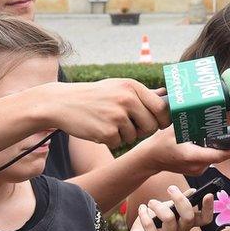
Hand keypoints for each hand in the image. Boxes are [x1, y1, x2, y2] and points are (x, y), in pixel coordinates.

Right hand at [43, 79, 169, 146]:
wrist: (62, 102)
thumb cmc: (95, 95)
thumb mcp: (118, 87)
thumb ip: (142, 94)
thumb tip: (167, 95)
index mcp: (133, 87)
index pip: (161, 108)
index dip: (162, 119)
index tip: (157, 123)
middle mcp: (127, 100)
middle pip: (151, 126)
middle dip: (143, 130)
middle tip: (130, 126)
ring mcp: (117, 116)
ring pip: (134, 136)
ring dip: (124, 135)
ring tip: (108, 122)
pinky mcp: (107, 132)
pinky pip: (118, 143)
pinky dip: (110, 140)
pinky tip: (98, 128)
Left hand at [123, 185, 214, 230]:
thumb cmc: (154, 222)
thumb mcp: (168, 209)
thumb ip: (179, 202)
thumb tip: (193, 191)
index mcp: (187, 224)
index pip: (205, 219)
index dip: (208, 208)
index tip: (208, 194)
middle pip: (189, 217)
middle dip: (180, 199)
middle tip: (171, 188)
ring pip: (169, 218)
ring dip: (158, 205)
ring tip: (150, 202)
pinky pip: (150, 225)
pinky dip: (144, 213)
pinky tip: (142, 209)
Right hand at [135, 126, 229, 175]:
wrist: (150, 159)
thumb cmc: (160, 143)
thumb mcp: (174, 129)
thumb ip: (190, 122)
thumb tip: (203, 112)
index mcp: (191, 156)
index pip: (216, 155)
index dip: (229, 150)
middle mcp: (196, 166)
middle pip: (217, 155)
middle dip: (221, 144)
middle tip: (221, 131)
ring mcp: (196, 171)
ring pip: (213, 158)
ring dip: (213, 148)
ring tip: (206, 137)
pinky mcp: (196, 172)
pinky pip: (207, 160)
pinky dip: (207, 152)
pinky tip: (200, 144)